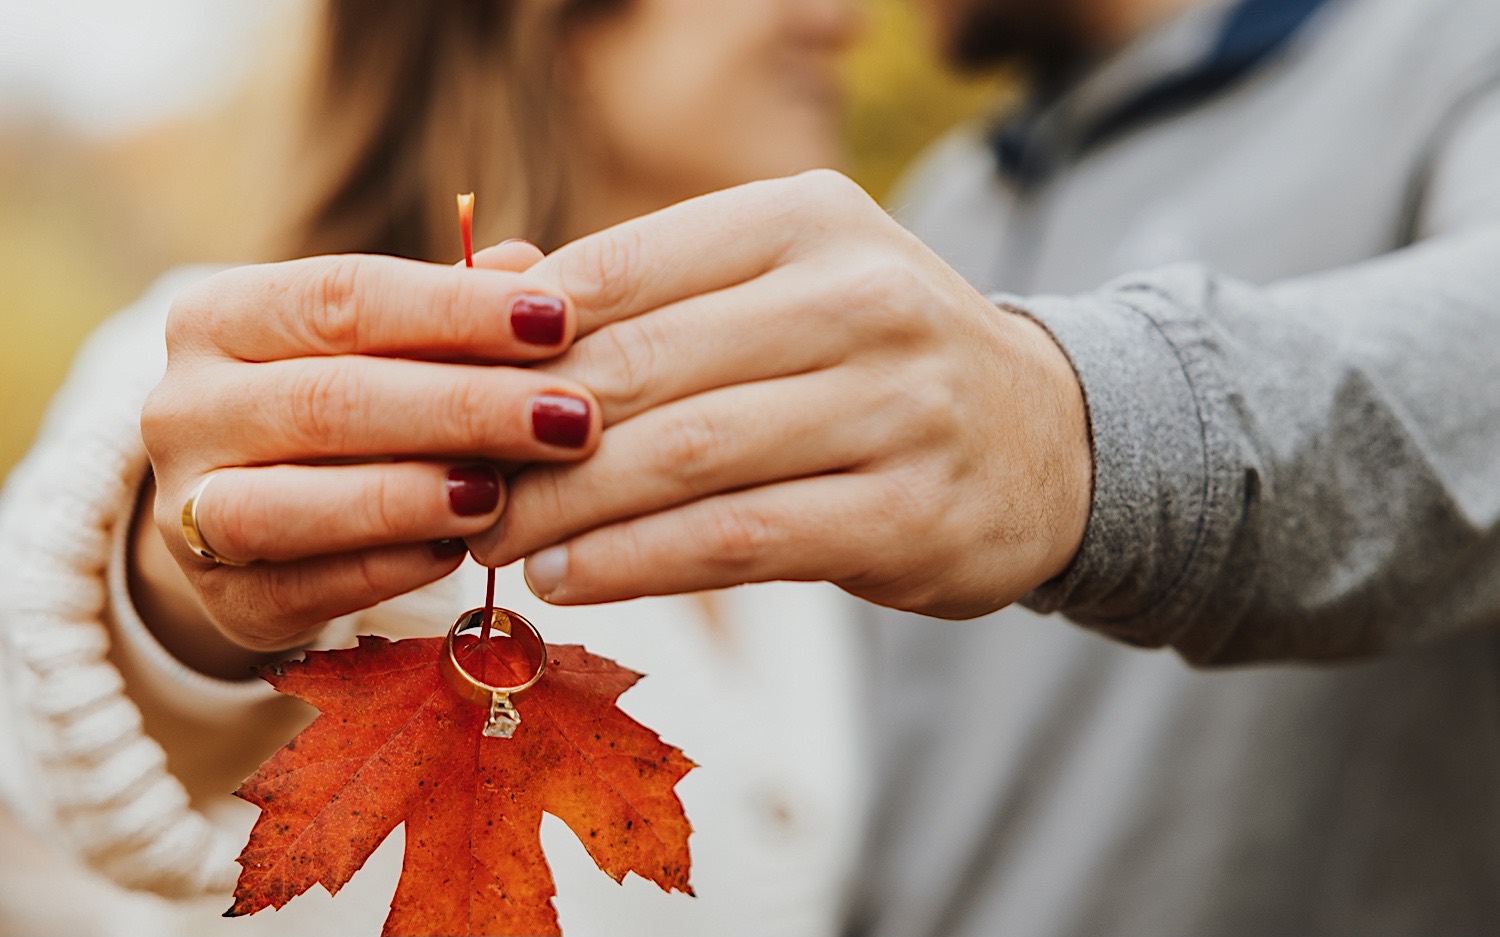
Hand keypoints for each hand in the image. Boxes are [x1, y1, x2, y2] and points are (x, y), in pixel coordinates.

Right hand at [135, 243, 600, 674]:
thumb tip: (534, 267)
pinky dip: (388, 569)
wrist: (247, 518)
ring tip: (502, 493)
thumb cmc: (341, 404)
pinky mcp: (223, 599)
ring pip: (292, 503)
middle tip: (573, 417)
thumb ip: (447, 311)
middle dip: (463, 408)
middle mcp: (185, 407)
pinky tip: (461, 550)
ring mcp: (187, 511)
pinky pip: (306, 587)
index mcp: (220, 317)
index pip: (342, 296)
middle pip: (329, 399)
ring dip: (409, 497)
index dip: (455, 309)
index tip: (560, 320)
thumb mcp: (378, 344)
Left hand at [468, 171, 1091, 619]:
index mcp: (808, 219)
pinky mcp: (912, 512)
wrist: (1048, 437)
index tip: (448, 396)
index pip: (622, 269)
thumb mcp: (780, 283)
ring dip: (566, 508)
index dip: (515, 341)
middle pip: (643, 369)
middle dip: (525, 437)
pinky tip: (571, 577)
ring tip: (494, 537)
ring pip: (684, 459)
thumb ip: (643, 283)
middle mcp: (861, 297)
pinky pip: (739, 539)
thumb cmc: (877, 357)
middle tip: (453, 483)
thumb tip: (491, 279)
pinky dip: (638, 562)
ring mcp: (897, 405)